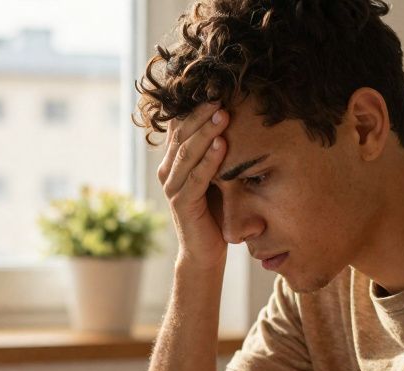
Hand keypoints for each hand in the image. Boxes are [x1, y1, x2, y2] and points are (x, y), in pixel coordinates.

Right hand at [156, 103, 230, 265]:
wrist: (205, 251)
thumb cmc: (214, 211)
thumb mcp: (216, 175)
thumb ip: (217, 152)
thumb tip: (235, 118)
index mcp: (173, 161)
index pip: (181, 126)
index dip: (195, 107)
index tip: (216, 87)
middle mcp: (168, 171)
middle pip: (182, 134)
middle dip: (202, 113)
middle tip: (221, 94)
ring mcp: (172, 187)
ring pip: (187, 152)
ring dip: (206, 132)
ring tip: (223, 114)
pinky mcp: (182, 204)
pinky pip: (196, 177)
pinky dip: (209, 160)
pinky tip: (222, 144)